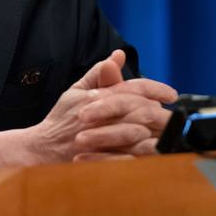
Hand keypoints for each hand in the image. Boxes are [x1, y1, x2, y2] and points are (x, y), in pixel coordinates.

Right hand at [0, 50, 177, 166]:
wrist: (42, 149)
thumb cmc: (61, 119)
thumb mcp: (76, 91)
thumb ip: (98, 72)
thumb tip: (117, 55)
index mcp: (96, 97)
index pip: (132, 88)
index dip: (156, 89)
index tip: (171, 94)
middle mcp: (99, 116)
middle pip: (140, 110)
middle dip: (160, 112)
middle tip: (173, 115)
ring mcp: (100, 139)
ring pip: (139, 133)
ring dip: (156, 132)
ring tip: (167, 132)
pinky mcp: (102, 159)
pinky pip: (131, 157)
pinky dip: (146, 153)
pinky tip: (156, 151)